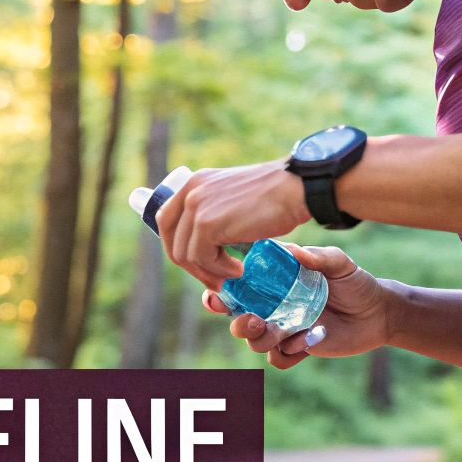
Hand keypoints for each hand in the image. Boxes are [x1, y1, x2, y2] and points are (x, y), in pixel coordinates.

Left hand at [155, 161, 310, 288]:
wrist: (295, 188)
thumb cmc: (273, 198)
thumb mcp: (232, 199)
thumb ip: (213, 214)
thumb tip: (199, 249)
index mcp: (193, 183)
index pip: (165, 220)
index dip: (177, 246)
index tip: (200, 263)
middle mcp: (190, 191)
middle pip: (170, 240)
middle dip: (190, 266)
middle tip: (214, 279)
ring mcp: (196, 206)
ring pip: (185, 254)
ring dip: (209, 272)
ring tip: (233, 275)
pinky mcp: (207, 223)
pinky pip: (202, 259)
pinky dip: (221, 271)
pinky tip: (240, 269)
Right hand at [204, 243, 393, 369]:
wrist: (379, 313)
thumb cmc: (356, 282)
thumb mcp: (340, 264)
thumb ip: (319, 257)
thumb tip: (295, 250)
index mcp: (274, 283)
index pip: (237, 288)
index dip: (220, 294)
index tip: (217, 295)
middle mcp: (273, 307)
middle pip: (238, 320)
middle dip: (238, 323)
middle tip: (255, 320)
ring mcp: (284, 330)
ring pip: (255, 343)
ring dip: (260, 340)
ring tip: (280, 331)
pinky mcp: (297, 349)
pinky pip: (279, 360)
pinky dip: (290, 353)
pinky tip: (312, 339)